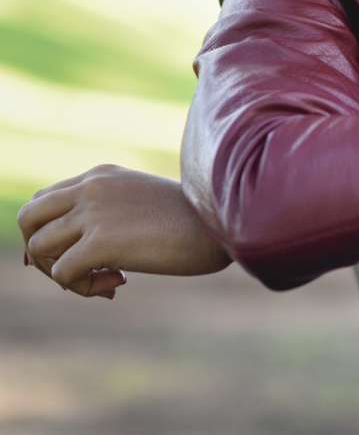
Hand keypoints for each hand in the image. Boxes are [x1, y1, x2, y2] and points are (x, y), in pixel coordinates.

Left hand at [18, 165, 230, 298]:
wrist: (225, 222)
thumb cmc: (194, 221)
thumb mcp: (143, 205)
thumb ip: (109, 215)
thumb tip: (71, 257)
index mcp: (102, 174)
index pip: (44, 200)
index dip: (50, 234)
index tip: (78, 255)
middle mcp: (92, 186)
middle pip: (28, 219)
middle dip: (41, 253)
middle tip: (76, 270)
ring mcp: (94, 211)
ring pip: (37, 248)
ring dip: (60, 275)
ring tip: (102, 279)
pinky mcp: (101, 240)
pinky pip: (61, 274)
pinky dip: (82, 288)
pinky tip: (118, 282)